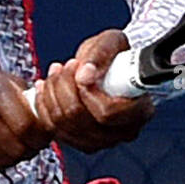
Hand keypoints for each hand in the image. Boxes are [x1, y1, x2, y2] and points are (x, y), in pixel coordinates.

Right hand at [0, 60, 54, 172]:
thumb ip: (23, 96)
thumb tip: (47, 114)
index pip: (28, 126)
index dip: (42, 136)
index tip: (45, 135)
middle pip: (17, 147)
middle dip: (31, 149)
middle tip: (33, 144)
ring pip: (3, 160)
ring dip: (16, 157)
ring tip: (16, 147)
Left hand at [31, 28, 154, 152]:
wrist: (110, 66)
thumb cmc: (117, 55)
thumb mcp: (113, 42)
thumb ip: (101, 54)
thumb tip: (85, 72)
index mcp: (140, 110)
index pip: (108, 112)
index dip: (87, 92)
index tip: (80, 69)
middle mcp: (124, 131)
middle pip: (82, 122)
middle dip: (64, 89)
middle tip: (66, 66)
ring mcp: (103, 140)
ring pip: (65, 126)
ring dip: (53, 95)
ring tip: (56, 71)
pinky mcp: (82, 141)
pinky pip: (54, 130)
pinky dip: (44, 107)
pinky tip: (45, 87)